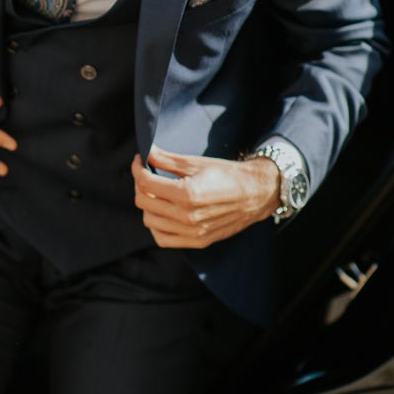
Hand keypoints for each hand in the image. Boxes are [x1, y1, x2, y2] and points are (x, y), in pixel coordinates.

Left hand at [132, 146, 280, 248]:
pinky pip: (163, 239)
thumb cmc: (228, 174)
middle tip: (146, 174)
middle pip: (144, 202)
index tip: (140, 160)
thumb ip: (166, 159)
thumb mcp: (196, 163)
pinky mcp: (197, 241)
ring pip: (150, 221)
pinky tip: (162, 212)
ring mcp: (192, 232)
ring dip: (147, 205)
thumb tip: (145, 152)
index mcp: (187, 194)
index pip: (146, 183)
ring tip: (155, 193)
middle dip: (140, 185)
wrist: (256, 193)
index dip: (137, 168)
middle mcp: (187, 216)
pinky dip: (156, 226)